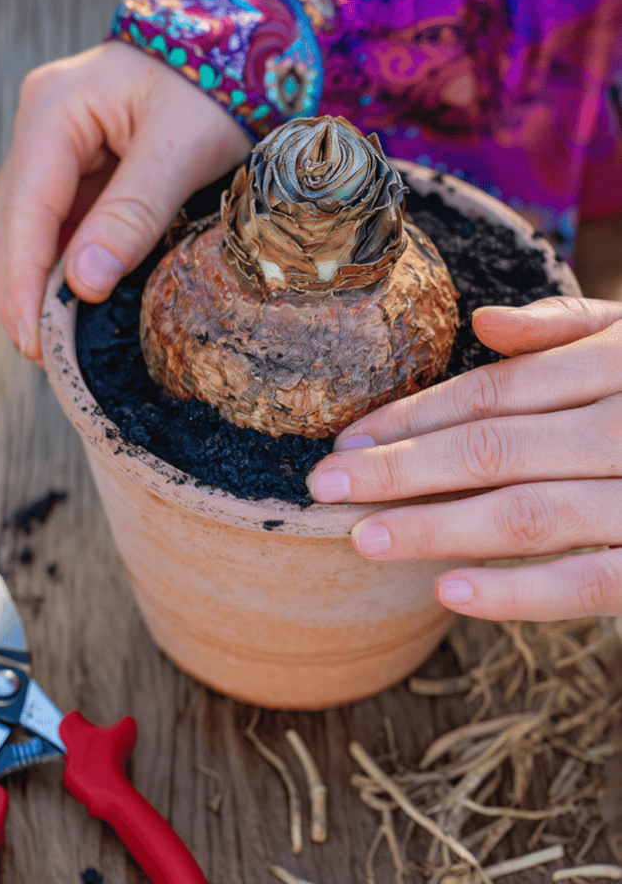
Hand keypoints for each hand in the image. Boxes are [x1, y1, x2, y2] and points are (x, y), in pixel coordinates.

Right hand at [0, 41, 250, 364]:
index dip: (22, 280)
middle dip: (20, 292)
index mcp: (55, 108)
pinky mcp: (73, 170)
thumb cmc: (214, 90)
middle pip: (8, 224)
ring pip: (23, 231)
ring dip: (35, 286)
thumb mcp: (182, 149)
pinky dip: (60, 269)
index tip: (34, 339)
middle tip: (44, 355)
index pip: (22, 207)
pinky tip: (75, 306)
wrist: (235, 56)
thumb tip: (85, 284)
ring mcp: (52, 149)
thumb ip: (134, 214)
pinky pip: (54, 227)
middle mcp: (40, 127)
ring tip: (57, 342)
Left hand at [306, 296, 621, 621]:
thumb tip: (484, 321)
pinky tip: (451, 594)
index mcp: (617, 362)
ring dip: (436, 527)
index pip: (493, 390)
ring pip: (529, 512)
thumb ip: (573, 329)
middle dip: (400, 468)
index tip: (346, 438)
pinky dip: (522, 591)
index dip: (413, 416)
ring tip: (362, 537)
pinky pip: (594, 581)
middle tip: (322, 487)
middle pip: (494, 446)